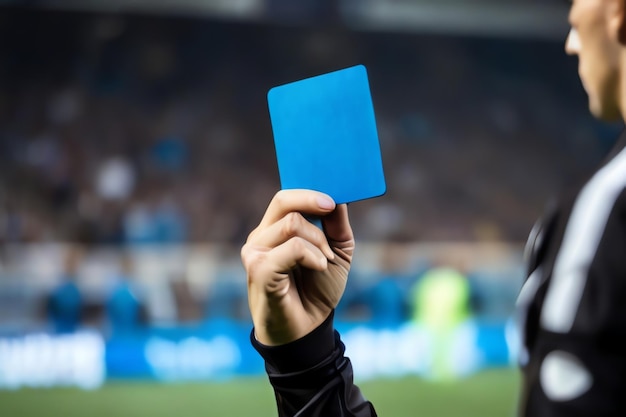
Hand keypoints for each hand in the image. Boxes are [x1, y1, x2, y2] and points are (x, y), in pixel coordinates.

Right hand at [241, 189, 353, 345]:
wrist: (309, 328)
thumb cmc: (317, 289)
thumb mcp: (337, 252)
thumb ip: (336, 224)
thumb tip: (339, 197)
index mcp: (275, 229)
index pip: (285, 197)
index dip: (309, 190)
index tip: (333, 196)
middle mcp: (261, 237)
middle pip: (284, 200)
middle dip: (314, 203)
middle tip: (332, 211)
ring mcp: (255, 252)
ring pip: (293, 224)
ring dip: (319, 242)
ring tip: (325, 261)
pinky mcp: (259, 270)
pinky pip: (292, 248)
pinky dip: (313, 255)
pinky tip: (319, 267)